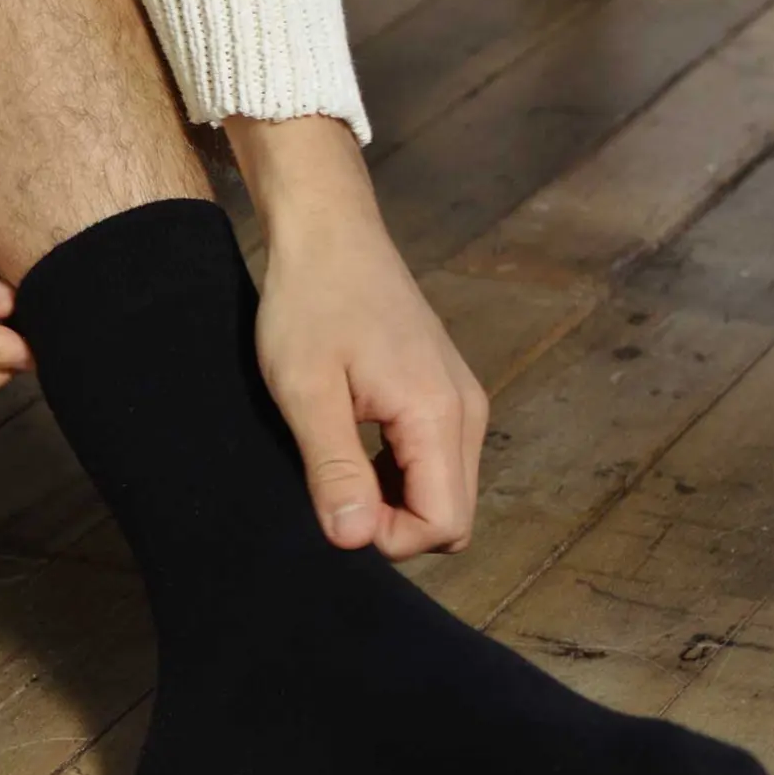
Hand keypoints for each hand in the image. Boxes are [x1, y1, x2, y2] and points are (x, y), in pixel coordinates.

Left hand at [228, 115, 487, 559]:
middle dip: (394, 527)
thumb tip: (355, 541)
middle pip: (452, 516)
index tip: (332, 512)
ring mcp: (459, 399)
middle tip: (329, 494)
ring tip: (333, 467)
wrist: (328, 233)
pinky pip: (434, 462)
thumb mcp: (307, 392)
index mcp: (439, 413)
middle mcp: (466, 411)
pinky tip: (349, 451)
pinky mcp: (442, 392)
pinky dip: (395, 476)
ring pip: (443, 492)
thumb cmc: (311, 303)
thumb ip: (335, 469)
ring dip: (393, 502)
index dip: (387, 540)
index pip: (443, 524)